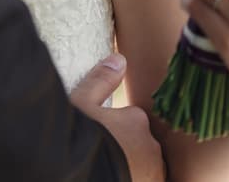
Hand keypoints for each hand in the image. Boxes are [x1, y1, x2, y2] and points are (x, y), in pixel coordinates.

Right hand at [71, 53, 164, 181]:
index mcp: (136, 120)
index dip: (115, 127)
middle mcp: (151, 146)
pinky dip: (137, 175)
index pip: (132, 120)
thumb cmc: (78, 136)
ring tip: (111, 166)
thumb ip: (100, 81)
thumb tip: (119, 58)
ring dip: (134, 164)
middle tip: (105, 151)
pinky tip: (117, 174)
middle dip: (127, 147)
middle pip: (141, 144)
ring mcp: (154, 172)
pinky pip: (146, 177)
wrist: (73, 169)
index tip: (100, 132)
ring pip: (147, 166)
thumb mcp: (81, 102)